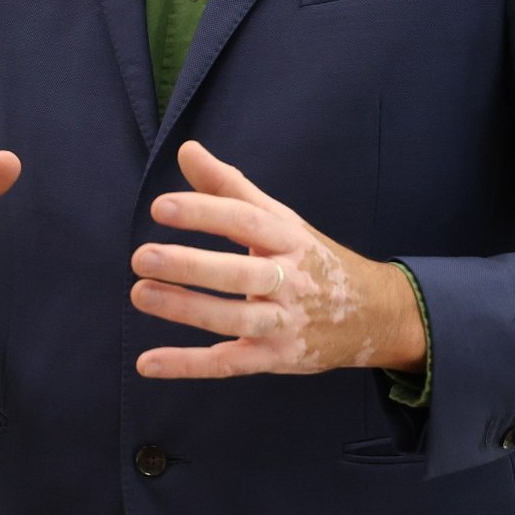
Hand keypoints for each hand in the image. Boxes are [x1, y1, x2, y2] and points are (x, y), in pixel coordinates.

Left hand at [130, 140, 425, 378]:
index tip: (160, 207)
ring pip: (234, 319)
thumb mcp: (279, 218)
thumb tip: (186, 149)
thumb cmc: (311, 258)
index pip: (245, 221)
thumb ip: (229, 186)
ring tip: (139, 294)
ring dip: (185, 309)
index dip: (204, 213)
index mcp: (289, 239)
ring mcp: (285, 323)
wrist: (375, 316)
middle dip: (190, 266)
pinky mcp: (276, 359)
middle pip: (239, 273)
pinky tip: (146, 363)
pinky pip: (228, 363)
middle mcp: (291, 281)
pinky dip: (187, 365)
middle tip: (141, 257)